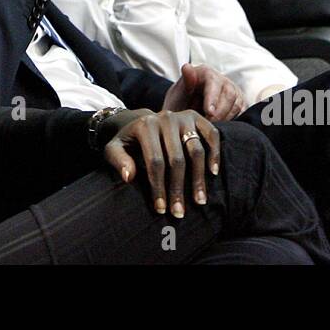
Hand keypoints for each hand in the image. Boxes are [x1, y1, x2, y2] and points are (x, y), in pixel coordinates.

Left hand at [101, 109, 220, 217]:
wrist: (139, 120)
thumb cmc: (128, 141)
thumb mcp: (114, 148)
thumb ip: (118, 160)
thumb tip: (129, 176)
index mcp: (145, 126)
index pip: (155, 162)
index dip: (158, 187)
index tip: (161, 208)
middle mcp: (165, 118)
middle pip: (177, 160)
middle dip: (178, 189)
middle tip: (179, 212)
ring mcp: (183, 117)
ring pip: (196, 151)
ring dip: (198, 179)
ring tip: (199, 201)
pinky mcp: (196, 117)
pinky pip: (212, 135)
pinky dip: (215, 154)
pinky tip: (213, 173)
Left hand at [162, 63, 244, 119]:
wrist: (186, 115)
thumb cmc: (181, 104)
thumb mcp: (177, 94)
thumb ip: (184, 82)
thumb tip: (186, 67)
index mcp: (205, 73)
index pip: (213, 81)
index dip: (212, 98)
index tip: (208, 112)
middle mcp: (222, 80)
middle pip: (229, 93)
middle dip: (220, 112)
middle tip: (210, 124)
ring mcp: (233, 91)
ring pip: (237, 104)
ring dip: (225, 118)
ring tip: (212, 127)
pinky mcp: (240, 104)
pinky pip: (242, 113)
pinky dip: (232, 121)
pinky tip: (221, 127)